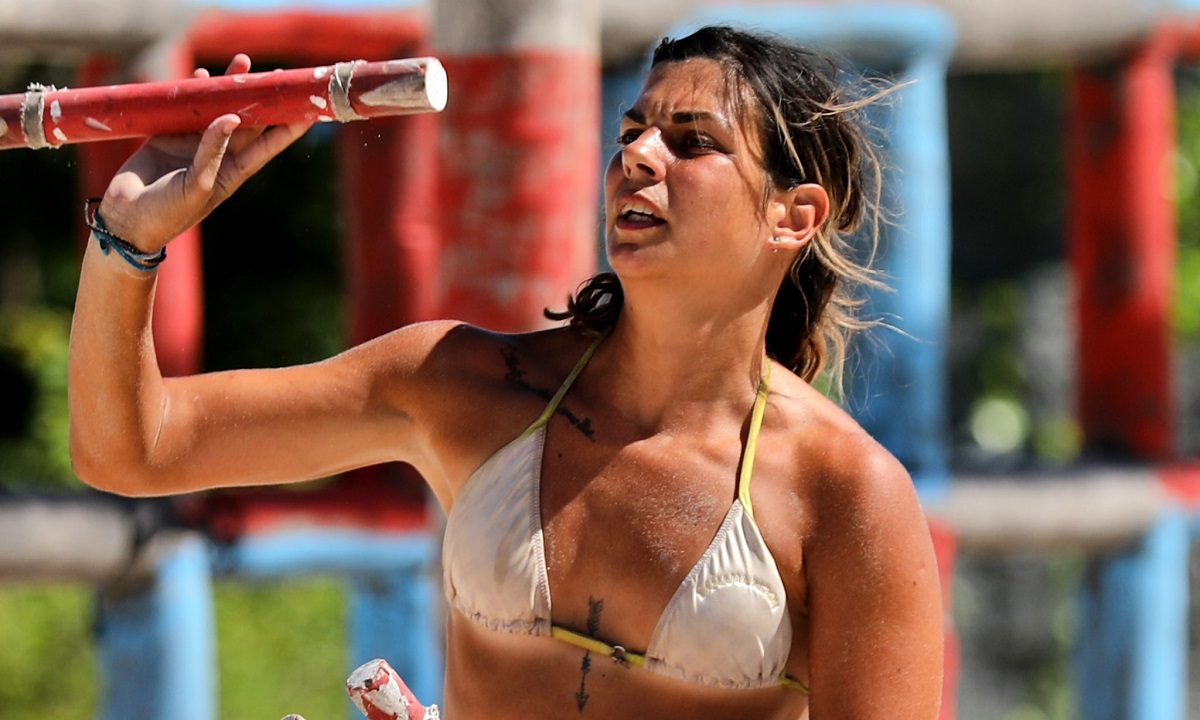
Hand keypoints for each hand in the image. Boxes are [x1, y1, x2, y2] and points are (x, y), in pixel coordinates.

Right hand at [98, 54, 311, 250]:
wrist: (125, 222)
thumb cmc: (166, 214)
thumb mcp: (196, 185)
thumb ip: (212, 152)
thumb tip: (231, 117)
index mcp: (233, 172)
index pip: (268, 145)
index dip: (289, 127)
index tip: (311, 109)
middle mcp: (218, 156)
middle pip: (247, 120)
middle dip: (262, 98)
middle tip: (278, 73)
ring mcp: (192, 145)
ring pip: (216, 108)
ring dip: (229, 87)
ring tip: (243, 62)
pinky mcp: (167, 137)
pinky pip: (184, 108)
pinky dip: (192, 92)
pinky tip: (202, 75)